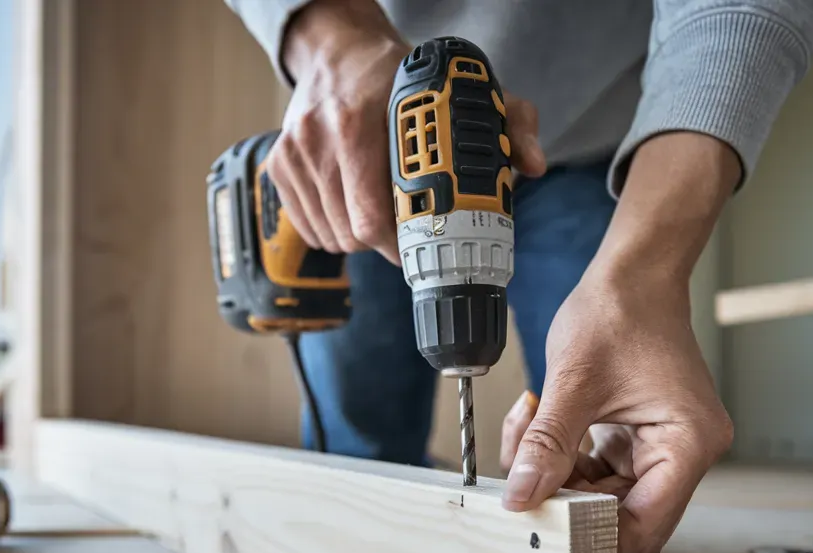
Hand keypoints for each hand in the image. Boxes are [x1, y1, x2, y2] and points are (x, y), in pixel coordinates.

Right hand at [271, 0, 545, 264]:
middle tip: (409, 230)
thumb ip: (507, 123)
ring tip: (381, 212)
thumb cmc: (396, 77)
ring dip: (361, 239)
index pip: (376, 215)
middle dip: (387, 243)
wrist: (335, 50)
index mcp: (362, 120)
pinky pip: (310, 230)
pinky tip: (352, 208)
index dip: (403, 240)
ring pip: (333, 237)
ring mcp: (295, 154)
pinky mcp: (279, 166)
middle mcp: (321, 138)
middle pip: (355, 234)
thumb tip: (533, 165)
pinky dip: (334, 231)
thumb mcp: (459, 91)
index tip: (424, 240)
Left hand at [498, 270, 732, 552]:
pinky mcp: (640, 439)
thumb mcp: (573, 381)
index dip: (593, 536)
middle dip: (565, 499)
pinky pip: (598, 471)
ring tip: (527, 433)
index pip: (644, 526)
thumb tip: (521, 496)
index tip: (544, 527)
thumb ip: (546, 445)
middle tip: (522, 478)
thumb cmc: (619, 312)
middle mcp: (685, 453)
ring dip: (558, 476)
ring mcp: (664, 447)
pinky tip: (539, 426)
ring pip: (603, 495)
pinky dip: (564, 459)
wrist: (632, 274)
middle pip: (622, 516)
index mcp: (688, 444)